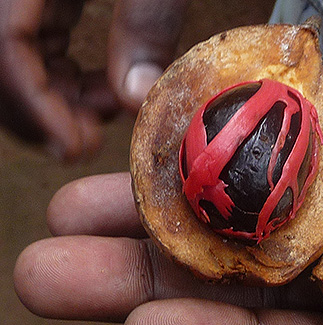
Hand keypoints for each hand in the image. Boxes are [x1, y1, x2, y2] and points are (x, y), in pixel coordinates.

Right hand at [0, 0, 187, 159]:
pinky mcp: (55, 0)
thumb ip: (146, 23)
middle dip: (45, 114)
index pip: (5, 45)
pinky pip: (49, 49)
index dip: (35, 107)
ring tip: (113, 115)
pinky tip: (113, 96)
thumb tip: (136, 97)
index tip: (74, 149)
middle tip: (90, 147)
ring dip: (64, 103)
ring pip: (28, 62)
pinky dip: (77, 83)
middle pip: (8, 63)